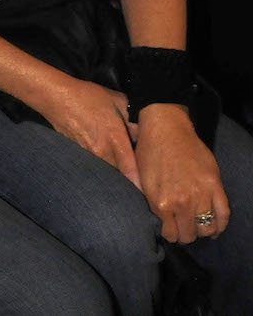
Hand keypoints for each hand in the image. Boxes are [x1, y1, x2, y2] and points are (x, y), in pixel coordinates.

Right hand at [36, 76, 140, 186]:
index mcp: (116, 140)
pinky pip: (95, 167)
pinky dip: (102, 170)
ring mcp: (88, 156)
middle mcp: (102, 153)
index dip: (141, 185)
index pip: (131, 172)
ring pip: (107, 174)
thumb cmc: (88, 97)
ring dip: (116, 178)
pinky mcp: (78, 155)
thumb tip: (146, 133)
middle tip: (144, 187)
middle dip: (131, 184)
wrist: (55, 97)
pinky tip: (106, 165)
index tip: (151, 191)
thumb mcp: (118, 101)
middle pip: (120, 178)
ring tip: (126, 182)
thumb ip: (134, 119)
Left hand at [134, 103, 229, 243]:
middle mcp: (182, 203)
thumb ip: (151, 203)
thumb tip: (158, 221)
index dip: (171, 234)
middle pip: (189, 235)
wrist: (166, 129)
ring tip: (197, 226)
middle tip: (183, 228)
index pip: (170, 234)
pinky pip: (223, 214)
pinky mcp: (215, 185)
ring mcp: (201, 194)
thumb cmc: (149, 152)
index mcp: (161, 203)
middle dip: (185, 235)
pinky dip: (220, 225)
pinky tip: (214, 227)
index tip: (171, 230)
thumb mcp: (141, 181)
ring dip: (202, 230)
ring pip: (207, 228)